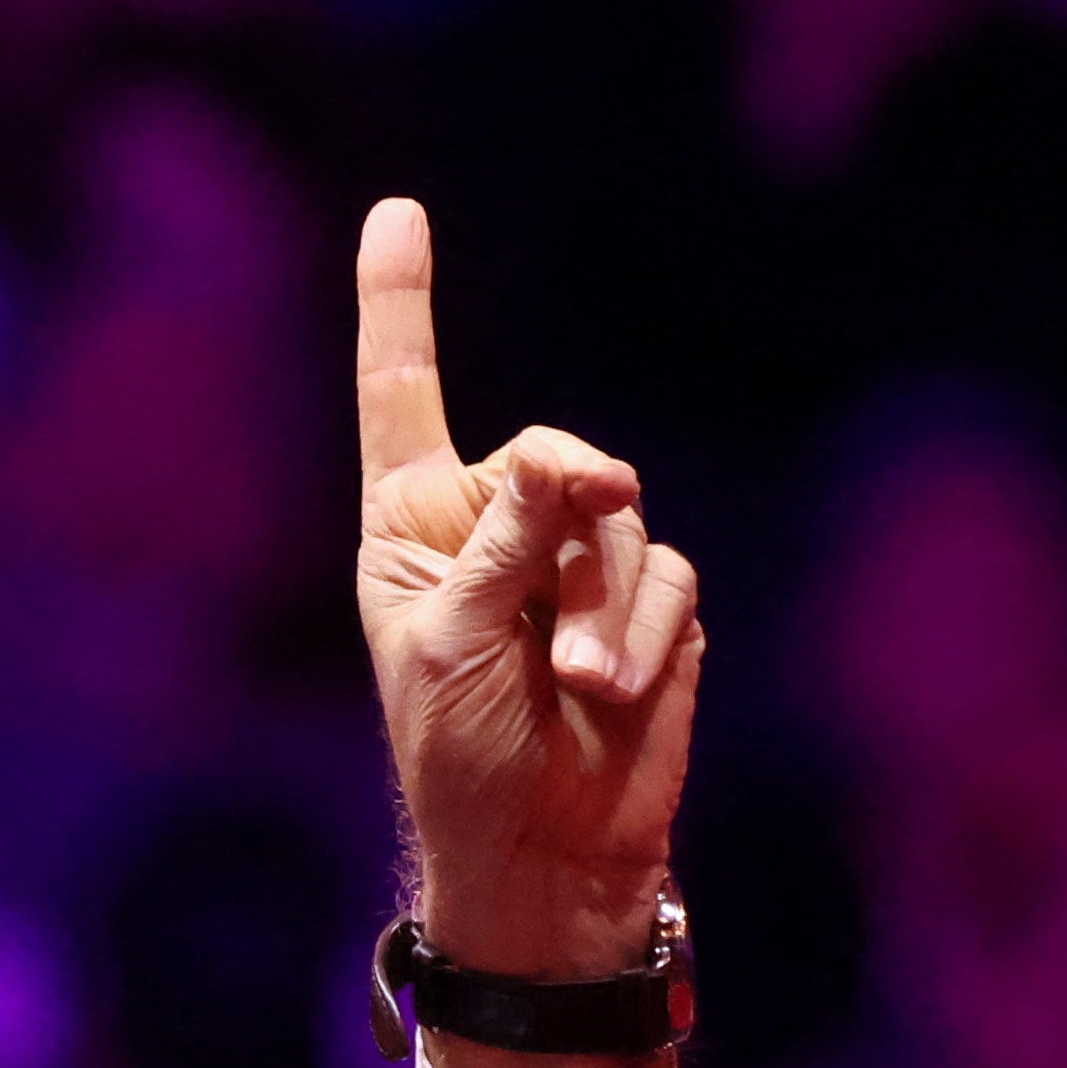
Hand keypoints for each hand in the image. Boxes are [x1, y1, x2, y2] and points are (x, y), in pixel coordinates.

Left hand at [354, 200, 702, 1067]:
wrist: (544, 857)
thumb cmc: (464, 760)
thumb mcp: (453, 646)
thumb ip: (510, 539)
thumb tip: (582, 460)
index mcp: (410, 531)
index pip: (402, 395)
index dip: (399, 305)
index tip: (396, 210)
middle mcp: (492, 530)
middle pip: (549, 455)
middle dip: (565, 517)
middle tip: (548, 622)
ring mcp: (576, 565)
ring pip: (620, 519)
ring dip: (605, 606)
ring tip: (578, 686)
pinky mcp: (650, 606)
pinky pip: (670, 574)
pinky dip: (647, 633)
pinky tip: (617, 694)